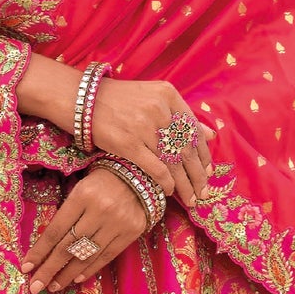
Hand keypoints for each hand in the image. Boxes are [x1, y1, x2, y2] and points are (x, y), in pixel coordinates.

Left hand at [21, 166, 149, 293]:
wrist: (141, 173)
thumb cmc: (102, 181)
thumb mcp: (80, 188)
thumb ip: (66, 214)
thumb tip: (46, 246)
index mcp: (82, 196)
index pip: (56, 230)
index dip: (40, 251)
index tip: (26, 267)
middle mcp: (100, 211)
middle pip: (68, 247)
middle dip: (49, 269)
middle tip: (36, 286)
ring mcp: (117, 224)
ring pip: (87, 256)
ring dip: (67, 274)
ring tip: (54, 286)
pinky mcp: (131, 233)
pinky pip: (106, 257)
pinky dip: (89, 269)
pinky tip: (76, 279)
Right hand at [88, 77, 215, 205]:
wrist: (83, 100)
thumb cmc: (119, 101)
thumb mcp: (153, 98)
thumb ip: (181, 115)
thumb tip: (211, 134)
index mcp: (168, 94)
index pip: (194, 129)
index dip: (203, 154)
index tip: (208, 171)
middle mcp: (160, 108)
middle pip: (187, 148)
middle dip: (198, 174)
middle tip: (204, 191)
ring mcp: (144, 126)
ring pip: (173, 161)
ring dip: (184, 184)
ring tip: (191, 198)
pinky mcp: (128, 143)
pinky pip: (155, 168)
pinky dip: (165, 182)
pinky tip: (169, 191)